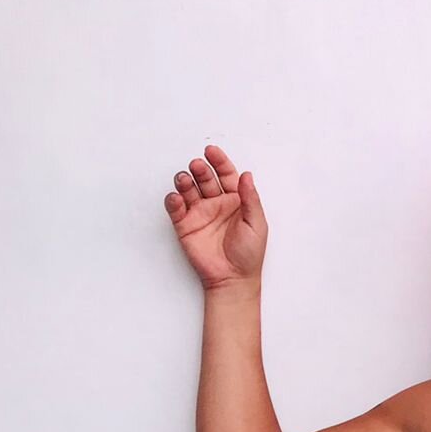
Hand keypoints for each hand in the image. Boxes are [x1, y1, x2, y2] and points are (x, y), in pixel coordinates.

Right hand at [163, 144, 267, 290]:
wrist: (233, 279)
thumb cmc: (249, 255)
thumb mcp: (257, 224)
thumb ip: (251, 199)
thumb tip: (247, 175)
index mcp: (235, 201)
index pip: (226, 174)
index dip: (219, 161)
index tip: (211, 152)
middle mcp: (216, 204)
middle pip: (205, 178)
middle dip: (200, 169)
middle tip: (197, 166)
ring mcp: (200, 213)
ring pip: (188, 189)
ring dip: (184, 181)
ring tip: (185, 180)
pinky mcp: (186, 225)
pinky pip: (176, 208)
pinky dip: (173, 200)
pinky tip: (177, 198)